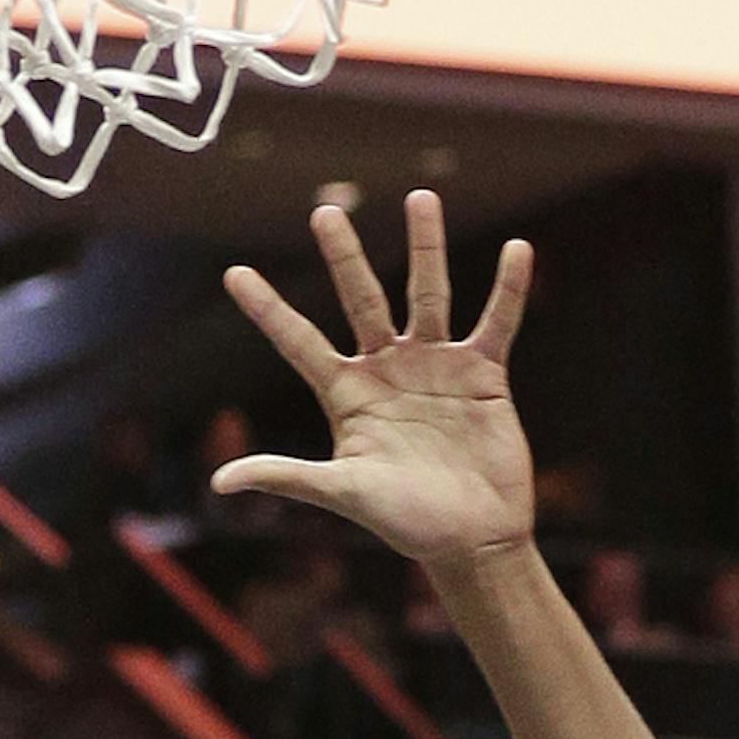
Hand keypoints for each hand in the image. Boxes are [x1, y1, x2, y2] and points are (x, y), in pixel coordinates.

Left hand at [212, 190, 534, 571]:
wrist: (472, 540)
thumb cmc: (405, 523)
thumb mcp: (342, 493)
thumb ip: (286, 476)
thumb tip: (220, 482)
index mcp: (348, 394)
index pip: (298, 342)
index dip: (267, 310)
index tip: (233, 273)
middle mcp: (387, 370)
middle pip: (362, 299)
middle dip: (343, 257)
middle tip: (324, 211)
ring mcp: (436, 367)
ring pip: (428, 295)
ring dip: (426, 247)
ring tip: (420, 197)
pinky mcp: (483, 375)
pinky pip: (495, 322)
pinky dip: (507, 290)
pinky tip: (518, 249)